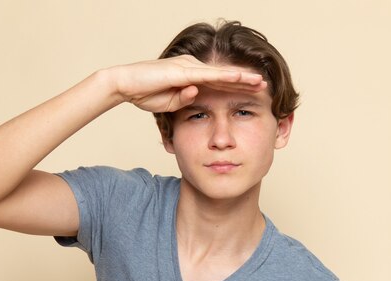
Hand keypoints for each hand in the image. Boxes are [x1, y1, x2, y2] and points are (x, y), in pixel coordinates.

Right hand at [111, 55, 266, 112]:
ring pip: (221, 74)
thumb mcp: (170, 104)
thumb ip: (184, 100)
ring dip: (242, 78)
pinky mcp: (183, 71)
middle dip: (246, 81)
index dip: (237, 88)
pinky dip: (226, 77)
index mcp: (190, 76)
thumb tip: (196, 96)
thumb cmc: (144, 93)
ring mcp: (189, 67)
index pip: (219, 83)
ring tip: (260, 82)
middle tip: (265, 85)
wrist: (125, 84)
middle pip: (225, 76)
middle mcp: (193, 68)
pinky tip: (241, 79)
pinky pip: (209, 75)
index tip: (254, 93)